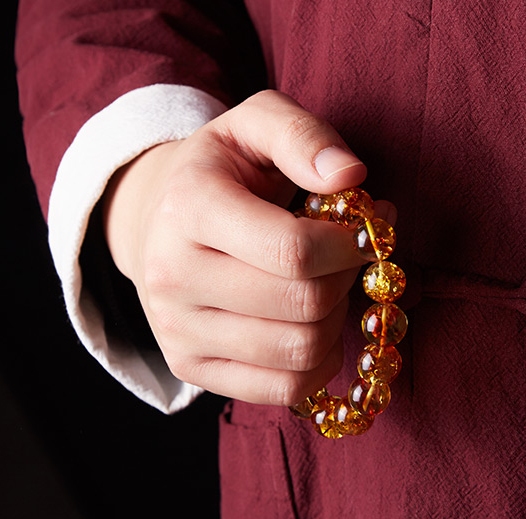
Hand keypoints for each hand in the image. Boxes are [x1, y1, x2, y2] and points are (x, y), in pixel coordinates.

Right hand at [103, 90, 393, 405]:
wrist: (156, 222)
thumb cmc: (221, 172)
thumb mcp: (256, 124)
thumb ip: (304, 137)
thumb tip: (351, 176)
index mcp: (189, 208)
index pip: (295, 250)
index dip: (351, 244)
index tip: (369, 228)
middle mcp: (172, 276)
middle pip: (303, 304)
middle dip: (348, 279)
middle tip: (350, 256)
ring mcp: (176, 331)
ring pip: (300, 351)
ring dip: (337, 320)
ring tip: (330, 286)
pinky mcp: (189, 368)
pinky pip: (284, 388)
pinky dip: (320, 361)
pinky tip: (316, 325)